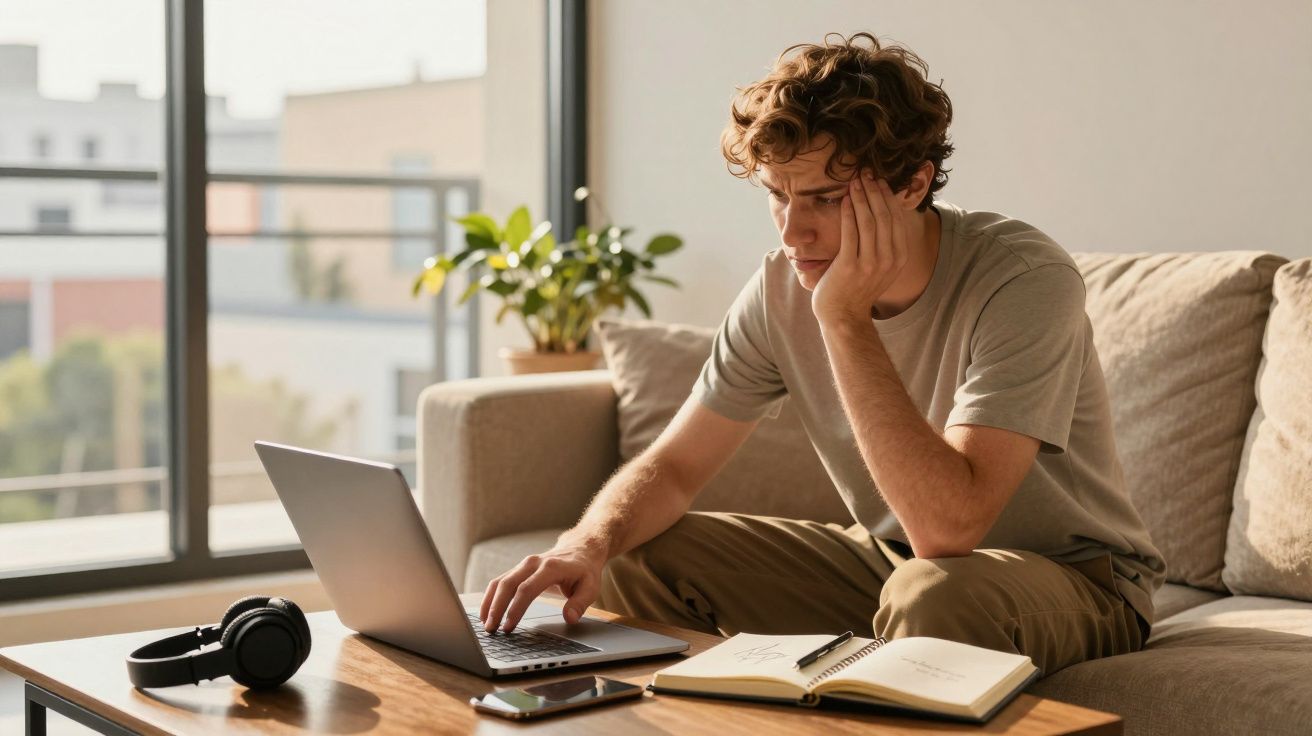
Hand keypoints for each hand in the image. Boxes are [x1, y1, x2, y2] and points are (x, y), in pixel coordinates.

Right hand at [479, 543, 605, 632]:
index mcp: (550, 567)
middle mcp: (533, 563)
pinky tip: (486, 612)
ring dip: (489, 603)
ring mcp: (523, 565)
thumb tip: (569, 618)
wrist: (580, 549)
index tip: (508, 626)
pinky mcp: (519, 569)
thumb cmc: (585, 570)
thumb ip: (580, 603)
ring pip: (500, 582)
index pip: (527, 589)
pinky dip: (491, 597)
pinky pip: (500, 581)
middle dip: (496, 607)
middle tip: (490, 629)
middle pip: (507, 584)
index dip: (516, 609)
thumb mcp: (591, 587)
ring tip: (484, 624)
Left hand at [810, 172, 913, 323]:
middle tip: (866, 173)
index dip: (888, 196)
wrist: (843, 316)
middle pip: (884, 216)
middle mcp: (888, 260)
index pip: (896, 219)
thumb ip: (884, 244)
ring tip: (855, 181)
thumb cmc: (857, 288)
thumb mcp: (880, 266)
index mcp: (899, 257)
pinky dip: (849, 212)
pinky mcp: (850, 266)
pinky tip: (846, 199)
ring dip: (862, 197)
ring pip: (868, 221)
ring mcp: (870, 264)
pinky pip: (850, 233)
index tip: (879, 180)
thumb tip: (883, 213)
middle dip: (875, 191)